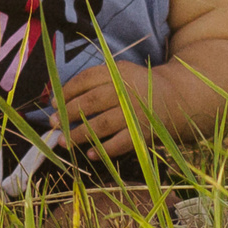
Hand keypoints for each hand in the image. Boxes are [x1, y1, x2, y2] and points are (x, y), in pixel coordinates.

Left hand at [54, 62, 168, 158]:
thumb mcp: (119, 73)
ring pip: (102, 124)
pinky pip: (121, 143)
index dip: (67, 91)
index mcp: (117, 73)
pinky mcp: (143, 132)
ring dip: (80, 134)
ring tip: (63, 141)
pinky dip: (104, 150)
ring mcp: (135, 112)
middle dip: (68, 112)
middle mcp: (125, 91)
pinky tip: (90, 154)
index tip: (53, 103)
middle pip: (91, 101)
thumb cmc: (136, 87)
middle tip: (52, 123)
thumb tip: (60, 98)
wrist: (175, 99)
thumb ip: (95, 82)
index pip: (87, 79)